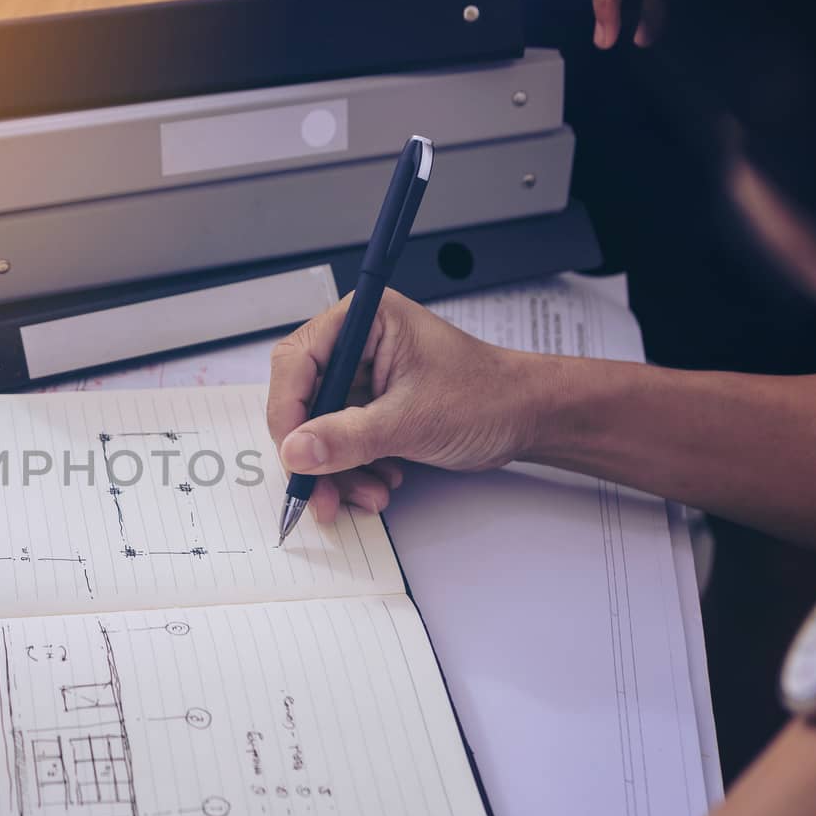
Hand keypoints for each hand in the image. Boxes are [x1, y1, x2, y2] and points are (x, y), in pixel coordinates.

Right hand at [266, 289, 539, 523]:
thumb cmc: (487, 396)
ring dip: (335, 470)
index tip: (293, 453)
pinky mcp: (368, 408)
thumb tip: (295, 452)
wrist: (526, 419)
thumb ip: (348, 437)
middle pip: (302, 399)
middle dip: (312, 451)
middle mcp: (355, 345)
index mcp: (363, 321)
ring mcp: (361, 378)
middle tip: (318, 490)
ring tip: (366, 494)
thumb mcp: (412, 419)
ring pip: (317, 429)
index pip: (297, 361)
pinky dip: (350, 471)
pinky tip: (378, 482)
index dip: (288, 410)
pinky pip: (338, 443)